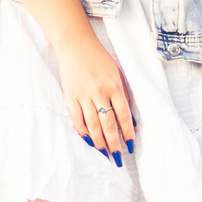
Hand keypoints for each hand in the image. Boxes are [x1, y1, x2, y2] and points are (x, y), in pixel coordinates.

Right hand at [55, 31, 136, 164]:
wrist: (75, 44)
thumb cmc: (99, 58)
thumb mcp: (117, 73)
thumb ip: (124, 94)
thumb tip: (130, 118)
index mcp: (114, 86)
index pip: (124, 115)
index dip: (128, 133)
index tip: (130, 146)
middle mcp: (100, 92)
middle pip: (109, 124)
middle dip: (114, 143)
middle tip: (117, 158)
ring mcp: (84, 95)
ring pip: (93, 125)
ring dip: (99, 142)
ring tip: (104, 153)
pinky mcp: (70, 96)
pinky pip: (77, 118)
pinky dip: (83, 131)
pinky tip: (88, 141)